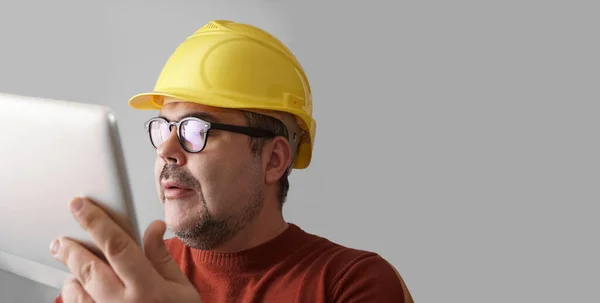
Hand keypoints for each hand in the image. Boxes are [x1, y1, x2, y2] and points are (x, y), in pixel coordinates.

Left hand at [50, 197, 201, 302]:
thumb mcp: (183, 289)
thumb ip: (162, 258)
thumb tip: (154, 227)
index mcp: (148, 288)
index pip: (117, 245)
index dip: (96, 221)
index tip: (81, 205)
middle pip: (88, 267)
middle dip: (70, 247)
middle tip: (61, 238)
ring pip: (77, 289)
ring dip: (71, 271)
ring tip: (70, 260)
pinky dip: (72, 293)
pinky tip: (76, 286)